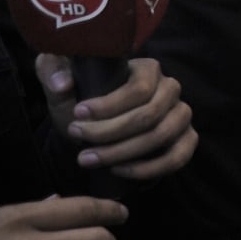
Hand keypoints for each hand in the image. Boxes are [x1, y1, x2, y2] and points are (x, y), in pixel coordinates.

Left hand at [36, 56, 197, 179]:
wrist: (97, 131)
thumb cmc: (82, 104)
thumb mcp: (63, 85)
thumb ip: (52, 72)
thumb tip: (63, 84)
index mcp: (148, 68)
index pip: (138, 88)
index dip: (109, 106)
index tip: (77, 115)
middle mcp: (171, 88)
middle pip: (149, 114)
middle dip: (109, 133)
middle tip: (77, 141)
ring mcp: (182, 114)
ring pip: (161, 136)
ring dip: (122, 152)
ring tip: (88, 159)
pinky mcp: (188, 139)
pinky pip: (178, 157)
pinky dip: (148, 169)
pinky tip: (118, 170)